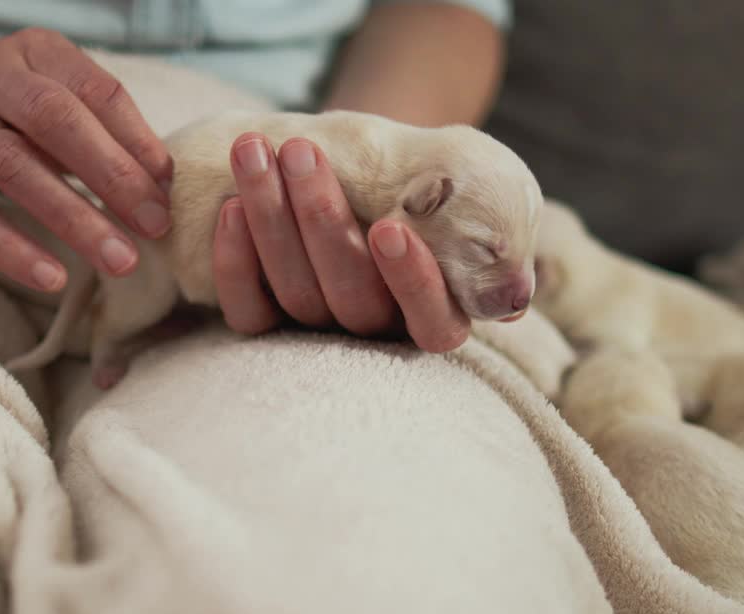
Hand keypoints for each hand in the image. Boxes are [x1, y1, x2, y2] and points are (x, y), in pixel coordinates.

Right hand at [0, 28, 172, 291]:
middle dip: (112, 176)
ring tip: (119, 260)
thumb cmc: (17, 120)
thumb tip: (163, 186)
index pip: (96, 91)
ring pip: (14, 168)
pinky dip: (12, 249)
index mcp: (36, 51)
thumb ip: (109, 134)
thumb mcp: (62, 107)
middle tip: (154, 226)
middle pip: (55, 121)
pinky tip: (52, 277)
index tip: (168, 189)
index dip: (137, 140)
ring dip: (73, 219)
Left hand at [212, 134, 469, 352]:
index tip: (390, 229)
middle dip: (321, 219)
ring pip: (296, 295)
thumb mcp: (461, 196)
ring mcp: (319, 333)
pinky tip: (230, 207)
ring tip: (254, 150)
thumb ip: (476, 219)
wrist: (372, 184)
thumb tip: (512, 279)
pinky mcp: (267, 326)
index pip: (431, 324)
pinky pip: (249, 312)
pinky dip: (236, 262)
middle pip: (351, 298)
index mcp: (437, 317)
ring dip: (271, 218)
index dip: (411, 283)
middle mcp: (378, 334)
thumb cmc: (423, 187)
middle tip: (301, 151)